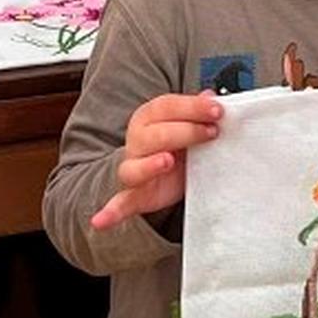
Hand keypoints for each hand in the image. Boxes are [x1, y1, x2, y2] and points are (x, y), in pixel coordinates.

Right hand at [90, 91, 224, 230]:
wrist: (161, 173)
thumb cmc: (176, 143)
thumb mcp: (188, 123)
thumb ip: (196, 111)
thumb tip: (211, 96)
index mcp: (148, 117)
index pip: (167, 106)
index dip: (192, 107)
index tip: (217, 111)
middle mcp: (137, 140)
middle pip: (156, 134)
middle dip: (186, 131)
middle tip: (211, 132)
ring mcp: (133, 168)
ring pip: (134, 167)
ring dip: (149, 166)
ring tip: (168, 161)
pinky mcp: (133, 195)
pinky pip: (118, 204)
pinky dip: (110, 213)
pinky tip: (101, 221)